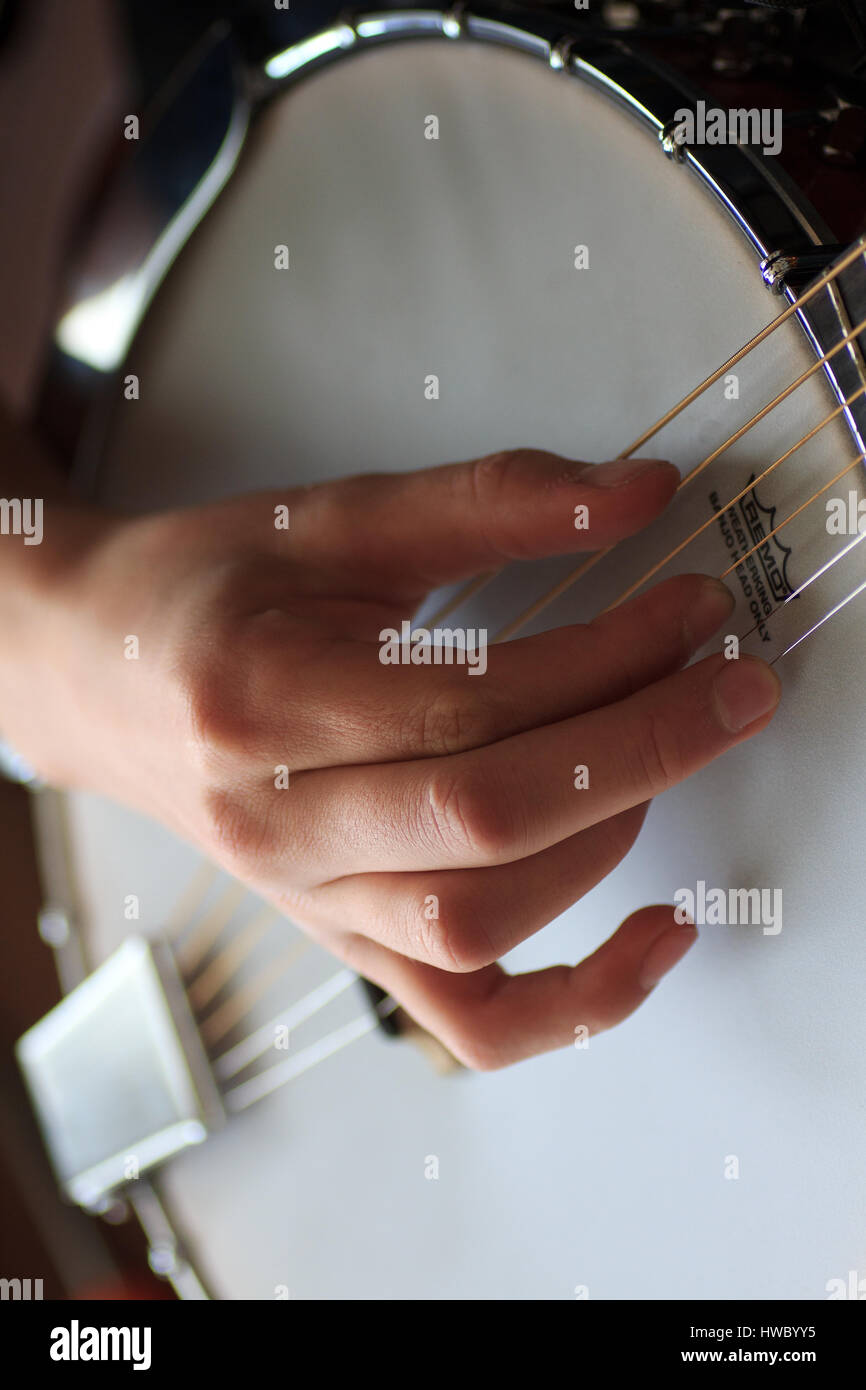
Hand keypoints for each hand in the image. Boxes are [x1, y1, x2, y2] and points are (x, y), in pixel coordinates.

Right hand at [0, 448, 780, 1067]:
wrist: (97, 674)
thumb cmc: (202, 591)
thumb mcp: (329, 519)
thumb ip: (488, 500)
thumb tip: (644, 493)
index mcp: (261, 700)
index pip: (472, 701)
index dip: (608, 658)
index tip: (692, 611)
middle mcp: (276, 821)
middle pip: (490, 820)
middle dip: (641, 750)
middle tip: (731, 685)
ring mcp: (309, 900)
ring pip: (483, 922)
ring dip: (607, 840)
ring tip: (653, 752)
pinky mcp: (344, 940)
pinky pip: (469, 1020)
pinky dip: (580, 1005)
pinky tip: (657, 942)